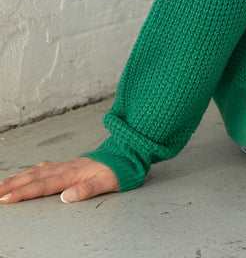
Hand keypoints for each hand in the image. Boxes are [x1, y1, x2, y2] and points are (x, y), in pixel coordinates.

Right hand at [0, 157, 118, 203]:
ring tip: (1, 186)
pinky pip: (44, 167)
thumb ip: (87, 189)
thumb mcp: (108, 182)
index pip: (42, 186)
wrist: (127, 153)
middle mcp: (65, 168)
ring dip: (17, 178)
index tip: (6, 199)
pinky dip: (30, 171)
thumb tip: (65, 197)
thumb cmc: (118, 169)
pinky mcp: (68, 164)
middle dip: (12, 186)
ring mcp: (65, 165)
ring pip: (36, 172)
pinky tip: (26, 174)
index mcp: (72, 174)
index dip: (23, 193)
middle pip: (33, 178)